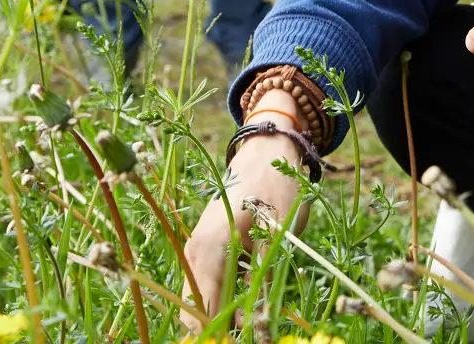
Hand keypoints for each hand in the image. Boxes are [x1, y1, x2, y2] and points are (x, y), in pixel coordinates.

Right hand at [183, 93, 309, 320]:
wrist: (265, 149)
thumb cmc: (276, 186)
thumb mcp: (278, 236)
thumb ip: (261, 282)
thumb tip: (250, 325)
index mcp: (209, 251)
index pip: (200, 314)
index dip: (220, 332)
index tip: (247, 335)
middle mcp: (195, 253)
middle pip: (196, 311)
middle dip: (223, 325)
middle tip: (256, 326)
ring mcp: (197, 249)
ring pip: (202, 299)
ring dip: (227, 311)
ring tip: (258, 309)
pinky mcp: (206, 247)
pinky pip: (209, 283)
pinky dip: (228, 294)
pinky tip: (254, 288)